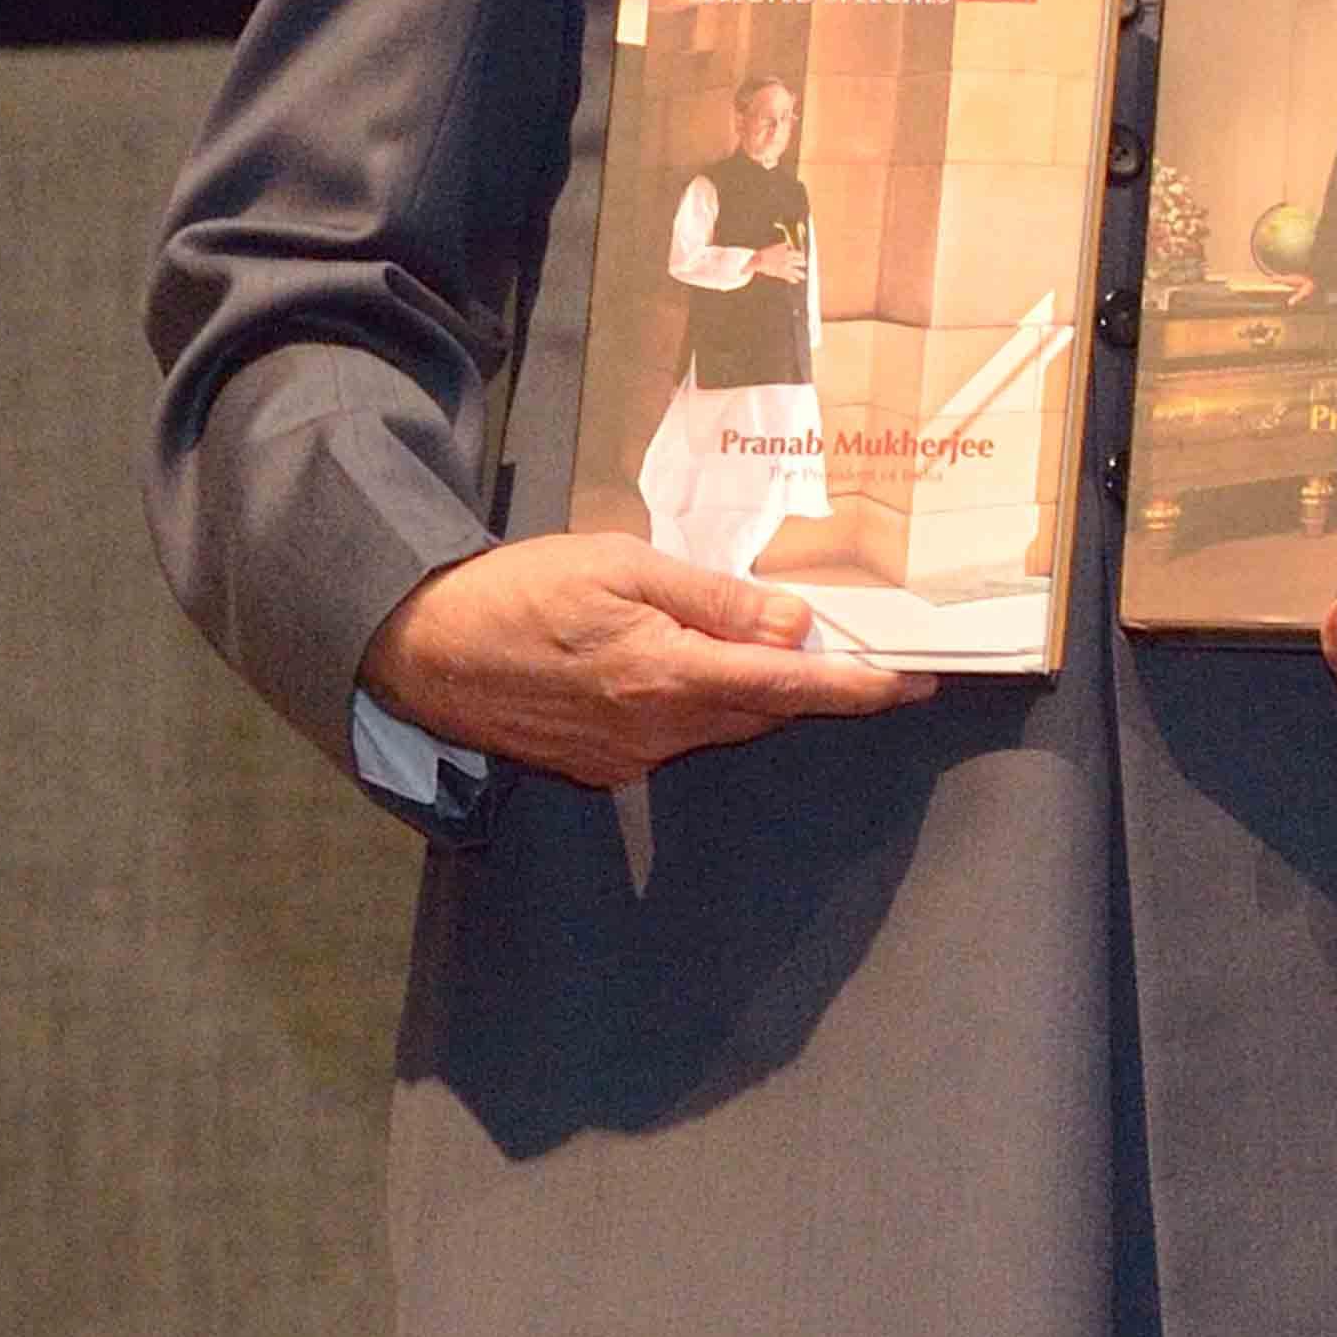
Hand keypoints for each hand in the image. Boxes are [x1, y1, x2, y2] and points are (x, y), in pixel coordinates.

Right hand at [356, 533, 929, 786]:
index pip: (791, 690)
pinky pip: (676, 739)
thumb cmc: (519, 591)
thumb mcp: (624, 568)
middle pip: (764, 712)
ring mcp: (626, 758)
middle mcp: (655, 732)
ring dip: (748, 693)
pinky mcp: (600, 768)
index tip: (917, 683)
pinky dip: (696, 707)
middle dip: (805, 683)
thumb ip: (717, 602)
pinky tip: (672, 666)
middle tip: (837, 642)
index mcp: (667, 678)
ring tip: (748, 643)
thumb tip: (799, 627)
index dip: (861, 688)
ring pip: (722, 727)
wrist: (419, 647)